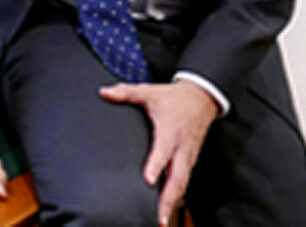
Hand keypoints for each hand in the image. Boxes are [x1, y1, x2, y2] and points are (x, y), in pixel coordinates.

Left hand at [100, 80, 218, 226]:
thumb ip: (126, 93)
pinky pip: (185, 181)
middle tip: (160, 218)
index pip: (163, 149)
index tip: (148, 179)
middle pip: (178, 176)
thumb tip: (104, 93)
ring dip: (174, 202)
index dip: (156, 164)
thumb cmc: (173, 98)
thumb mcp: (149, 92)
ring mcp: (188, 156)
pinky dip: (178, 196)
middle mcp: (181, 147)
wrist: (201, 97)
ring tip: (163, 221)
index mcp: (170, 130)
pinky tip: (169, 209)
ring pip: (183, 183)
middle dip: (169, 198)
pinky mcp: (190, 160)